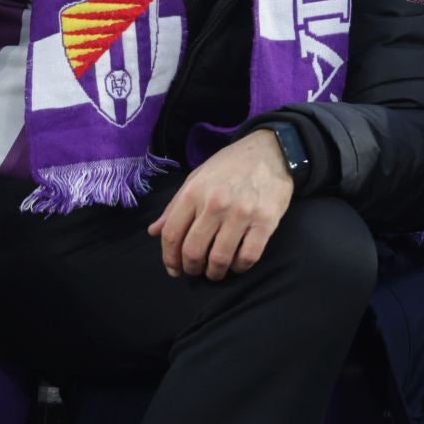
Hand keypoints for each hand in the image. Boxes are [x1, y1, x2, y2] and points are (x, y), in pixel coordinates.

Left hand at [147, 129, 293, 279]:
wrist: (270, 150)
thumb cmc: (230, 165)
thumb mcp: (197, 178)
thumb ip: (175, 206)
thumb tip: (154, 232)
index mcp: (194, 192)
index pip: (172, 234)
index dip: (169, 258)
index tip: (174, 269)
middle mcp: (215, 203)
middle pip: (193, 251)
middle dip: (191, 268)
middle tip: (196, 270)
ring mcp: (241, 213)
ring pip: (220, 258)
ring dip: (214, 272)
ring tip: (215, 271)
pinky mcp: (266, 221)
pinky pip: (248, 256)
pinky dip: (240, 267)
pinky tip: (237, 264)